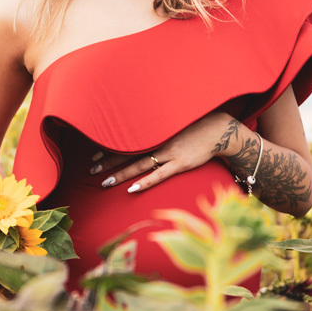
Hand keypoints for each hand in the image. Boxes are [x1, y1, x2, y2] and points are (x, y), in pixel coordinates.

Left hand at [88, 112, 233, 192]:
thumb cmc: (196, 125)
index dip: (110, 147)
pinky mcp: (180, 163)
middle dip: (109, 162)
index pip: (126, 140)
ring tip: (105, 183)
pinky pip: (159, 175)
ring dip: (121, 174)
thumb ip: (158, 127)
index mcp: (154, 130)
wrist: (219, 130)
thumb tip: (142, 130)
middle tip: (92, 170)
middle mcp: (158, 141)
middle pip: (128, 152)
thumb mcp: (174, 121)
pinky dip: (145, 182)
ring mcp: (169, 153)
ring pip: (139, 165)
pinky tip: (132, 189)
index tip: (95, 154)